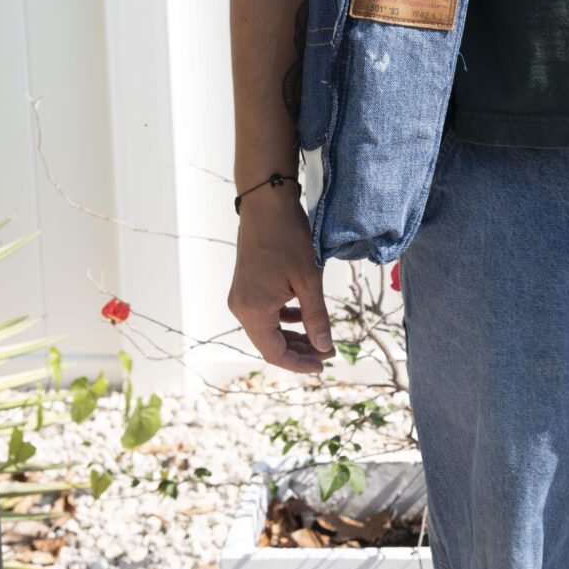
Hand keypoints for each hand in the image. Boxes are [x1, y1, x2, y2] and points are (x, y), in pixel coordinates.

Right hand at [227, 193, 336, 374]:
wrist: (266, 204)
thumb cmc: (288, 238)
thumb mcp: (309, 280)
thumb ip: (316, 317)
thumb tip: (325, 346)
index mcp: (253, 310)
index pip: (274, 353)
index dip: (300, 364)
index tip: (324, 365)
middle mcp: (241, 307)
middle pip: (269, 343)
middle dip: (299, 351)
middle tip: (327, 352)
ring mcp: (241, 296)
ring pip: (267, 329)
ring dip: (292, 335)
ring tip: (319, 337)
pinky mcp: (246, 285)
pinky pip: (264, 312)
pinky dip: (284, 318)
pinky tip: (303, 314)